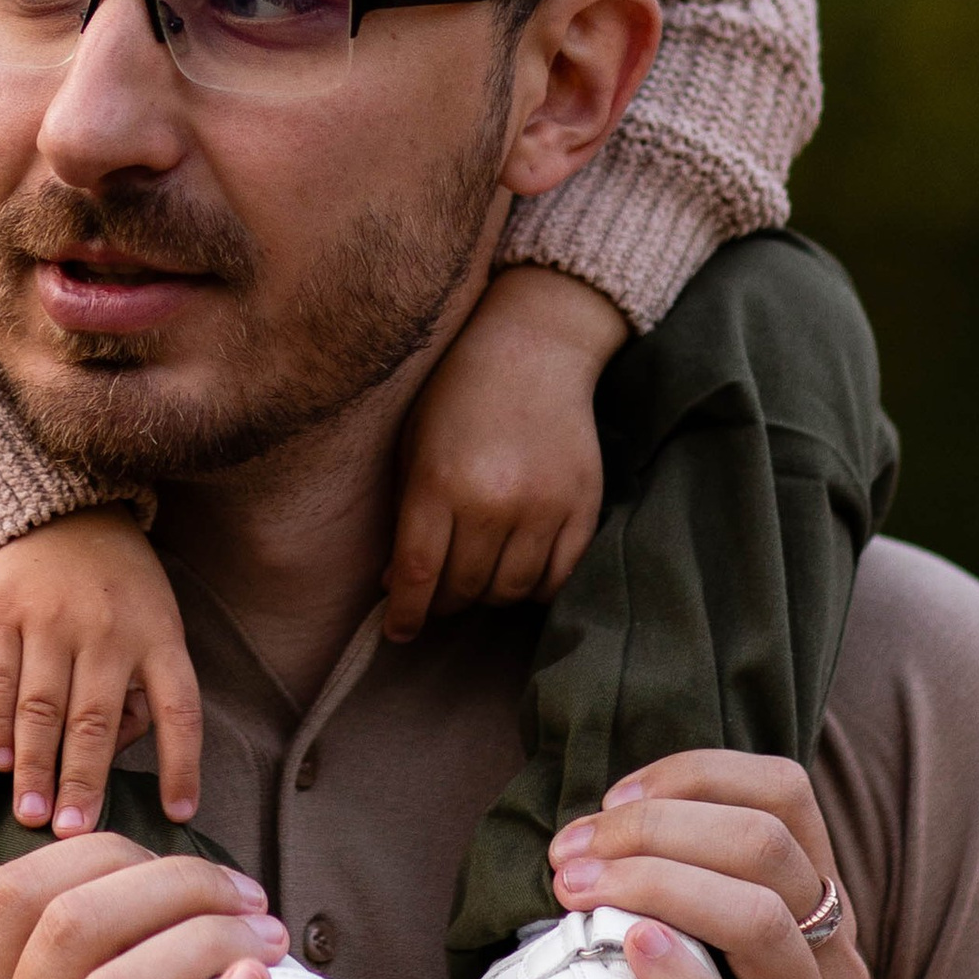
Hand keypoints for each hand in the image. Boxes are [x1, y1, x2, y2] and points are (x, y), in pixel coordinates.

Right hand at [0, 511, 202, 836]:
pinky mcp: (1, 613)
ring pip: (43, 707)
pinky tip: (1, 762)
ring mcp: (51, 620)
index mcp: (159, 635)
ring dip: (37, 768)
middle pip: (96, 720)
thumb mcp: (156, 622)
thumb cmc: (118, 586)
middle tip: (74, 836)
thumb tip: (117, 755)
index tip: (177, 815)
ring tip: (32, 816)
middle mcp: (108, 629)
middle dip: (84, 783)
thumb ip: (144, 688)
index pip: (180, 708)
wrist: (59, 510)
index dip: (181, 764)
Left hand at [383, 266, 628, 639]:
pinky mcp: (582, 506)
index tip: (398, 632)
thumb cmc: (458, 393)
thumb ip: (404, 514)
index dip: (405, 614)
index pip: (418, 574)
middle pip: (465, 589)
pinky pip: (559, 577)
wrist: (534, 346)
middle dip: (444, 601)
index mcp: (438, 483)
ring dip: (487, 596)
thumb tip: (396, 585)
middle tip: (437, 594)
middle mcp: (492, 502)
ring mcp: (543, 507)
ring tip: (476, 578)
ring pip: (511, 591)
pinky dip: (535, 587)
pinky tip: (518, 572)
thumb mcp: (414, 444)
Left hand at [547, 751, 868, 978]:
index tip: (609, 799)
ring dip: (654, 885)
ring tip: (577, 889)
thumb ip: (671, 880)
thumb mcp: (687, 946)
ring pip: (760, 920)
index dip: (694, 774)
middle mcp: (836, 961)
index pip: (785, 792)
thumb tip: (584, 822)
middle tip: (570, 853)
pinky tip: (633, 951)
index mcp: (818, 905)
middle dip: (656, 828)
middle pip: (767, 846)